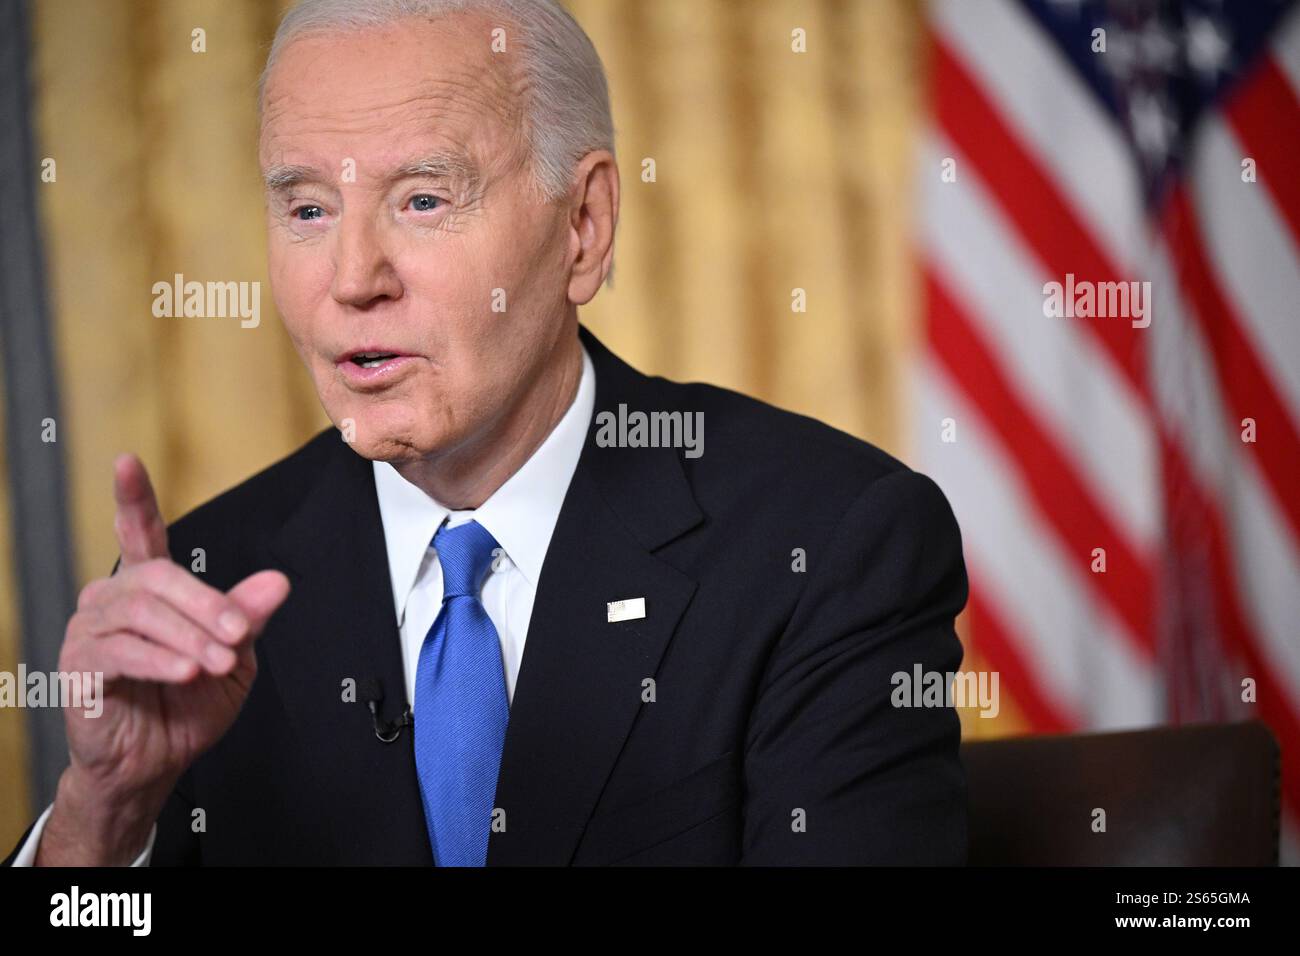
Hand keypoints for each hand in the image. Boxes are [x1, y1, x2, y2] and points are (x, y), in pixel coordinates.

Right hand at [35, 453, 290, 863]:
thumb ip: (248, 616)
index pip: (140, 532)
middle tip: (238, 633)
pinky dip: (159, 660)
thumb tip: (277, 582)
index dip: (133, 497)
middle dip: (206, 604)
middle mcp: (114, 600)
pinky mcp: (80, 668)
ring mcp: (91, 631)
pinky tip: (185, 672)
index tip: (126, 462)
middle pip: (158, 578)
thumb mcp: (234, 655)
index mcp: (151, 589)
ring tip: (217, 664)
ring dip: (189, 638)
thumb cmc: (189, 704)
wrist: (159, 761)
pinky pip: (118, 652)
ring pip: (142, 614)